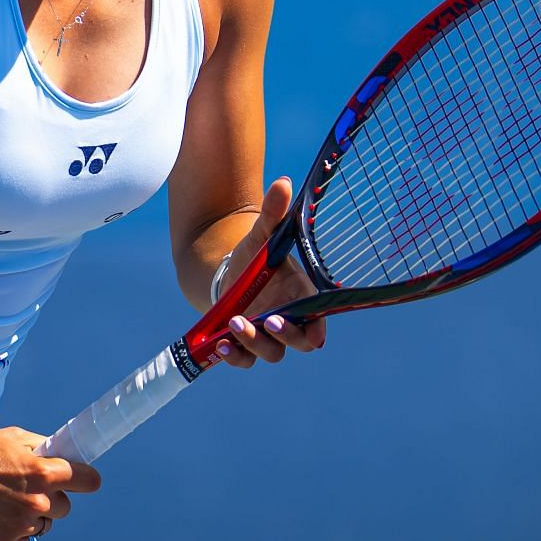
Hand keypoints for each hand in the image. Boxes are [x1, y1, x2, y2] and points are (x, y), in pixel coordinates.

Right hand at [0, 424, 100, 540]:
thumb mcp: (16, 438)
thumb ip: (45, 450)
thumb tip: (67, 458)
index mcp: (44, 472)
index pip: (89, 481)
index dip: (84, 479)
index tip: (81, 481)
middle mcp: (38, 501)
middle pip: (65, 507)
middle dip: (52, 498)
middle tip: (27, 488)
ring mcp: (22, 524)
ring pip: (44, 524)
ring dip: (32, 516)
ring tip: (5, 500)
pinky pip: (25, 539)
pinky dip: (14, 531)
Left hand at [214, 176, 328, 369]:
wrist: (227, 271)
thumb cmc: (255, 255)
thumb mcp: (261, 235)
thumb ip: (273, 214)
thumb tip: (283, 181)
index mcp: (300, 298)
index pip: (318, 323)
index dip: (317, 331)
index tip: (313, 333)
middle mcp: (286, 321)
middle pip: (297, 342)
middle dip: (286, 336)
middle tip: (271, 321)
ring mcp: (265, 336)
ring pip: (270, 353)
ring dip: (255, 343)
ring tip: (236, 324)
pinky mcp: (243, 344)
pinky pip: (244, 359)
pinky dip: (235, 356)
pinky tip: (222, 345)